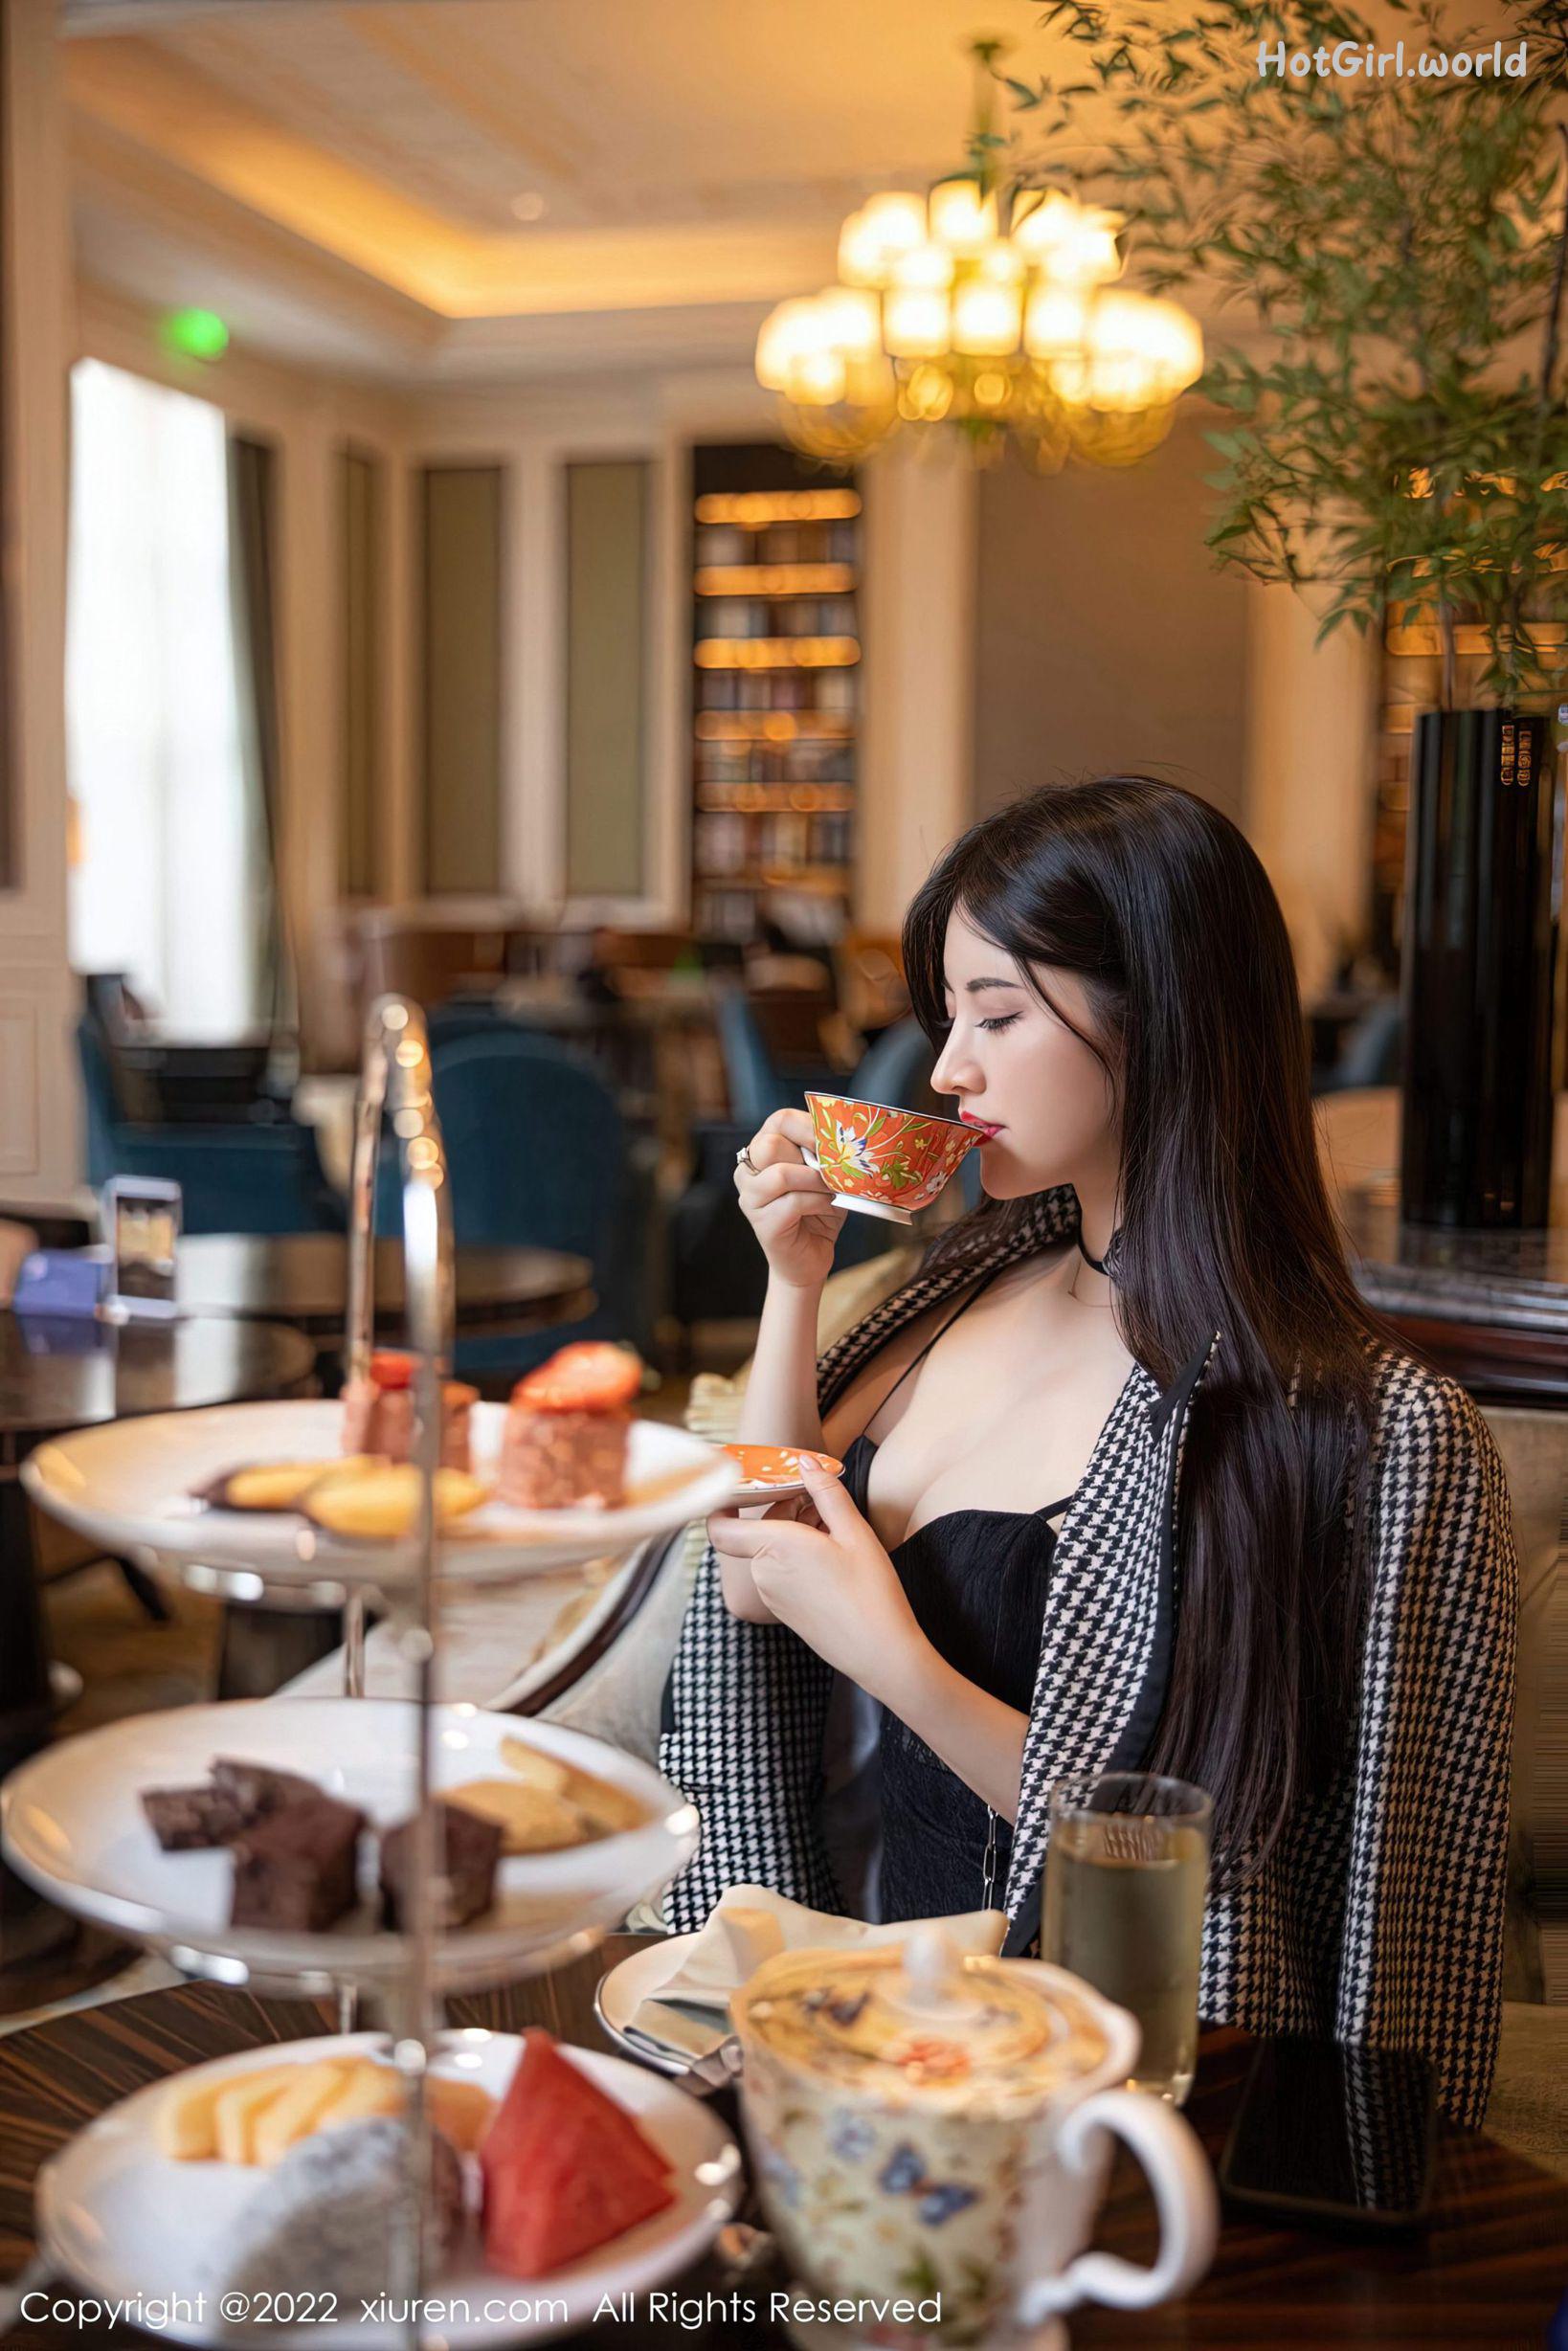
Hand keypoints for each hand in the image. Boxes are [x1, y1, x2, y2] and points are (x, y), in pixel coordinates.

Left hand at [705, 1457, 929, 1707]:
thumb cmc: (870, 1590)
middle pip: (758, 1532)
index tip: (737, 1488)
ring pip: (771, 1552)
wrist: (880, 1652)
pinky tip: (833, 1561)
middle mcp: (764, 1573)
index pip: (720, 1527)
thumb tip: (804, 1462)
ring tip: (837, 1535)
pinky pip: (780, 1573)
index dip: (719, 1505)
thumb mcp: (854, 1532)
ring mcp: (771, 1596)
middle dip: (785, 1513)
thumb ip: (826, 1492)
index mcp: (774, 1548)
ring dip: (795, 1536)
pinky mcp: (783, 1611)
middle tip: (825, 1506)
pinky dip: (798, 1560)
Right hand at [733, 1107, 846, 1291]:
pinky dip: (817, 1202)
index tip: (833, 1140)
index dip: (809, 1126)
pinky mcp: (761, 1223)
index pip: (779, 1120)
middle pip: (770, 1144)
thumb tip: (846, 1139)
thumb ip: (827, 1155)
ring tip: (831, 1190)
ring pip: (779, 1174)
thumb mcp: (826, 1175)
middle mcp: (749, 1171)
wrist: (810, 1258)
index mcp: (764, 1150)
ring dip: (814, 1180)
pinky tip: (827, 1207)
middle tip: (831, 1169)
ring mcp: (750, 1198)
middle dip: (809, 1155)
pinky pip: (792, 1202)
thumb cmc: (818, 1212)